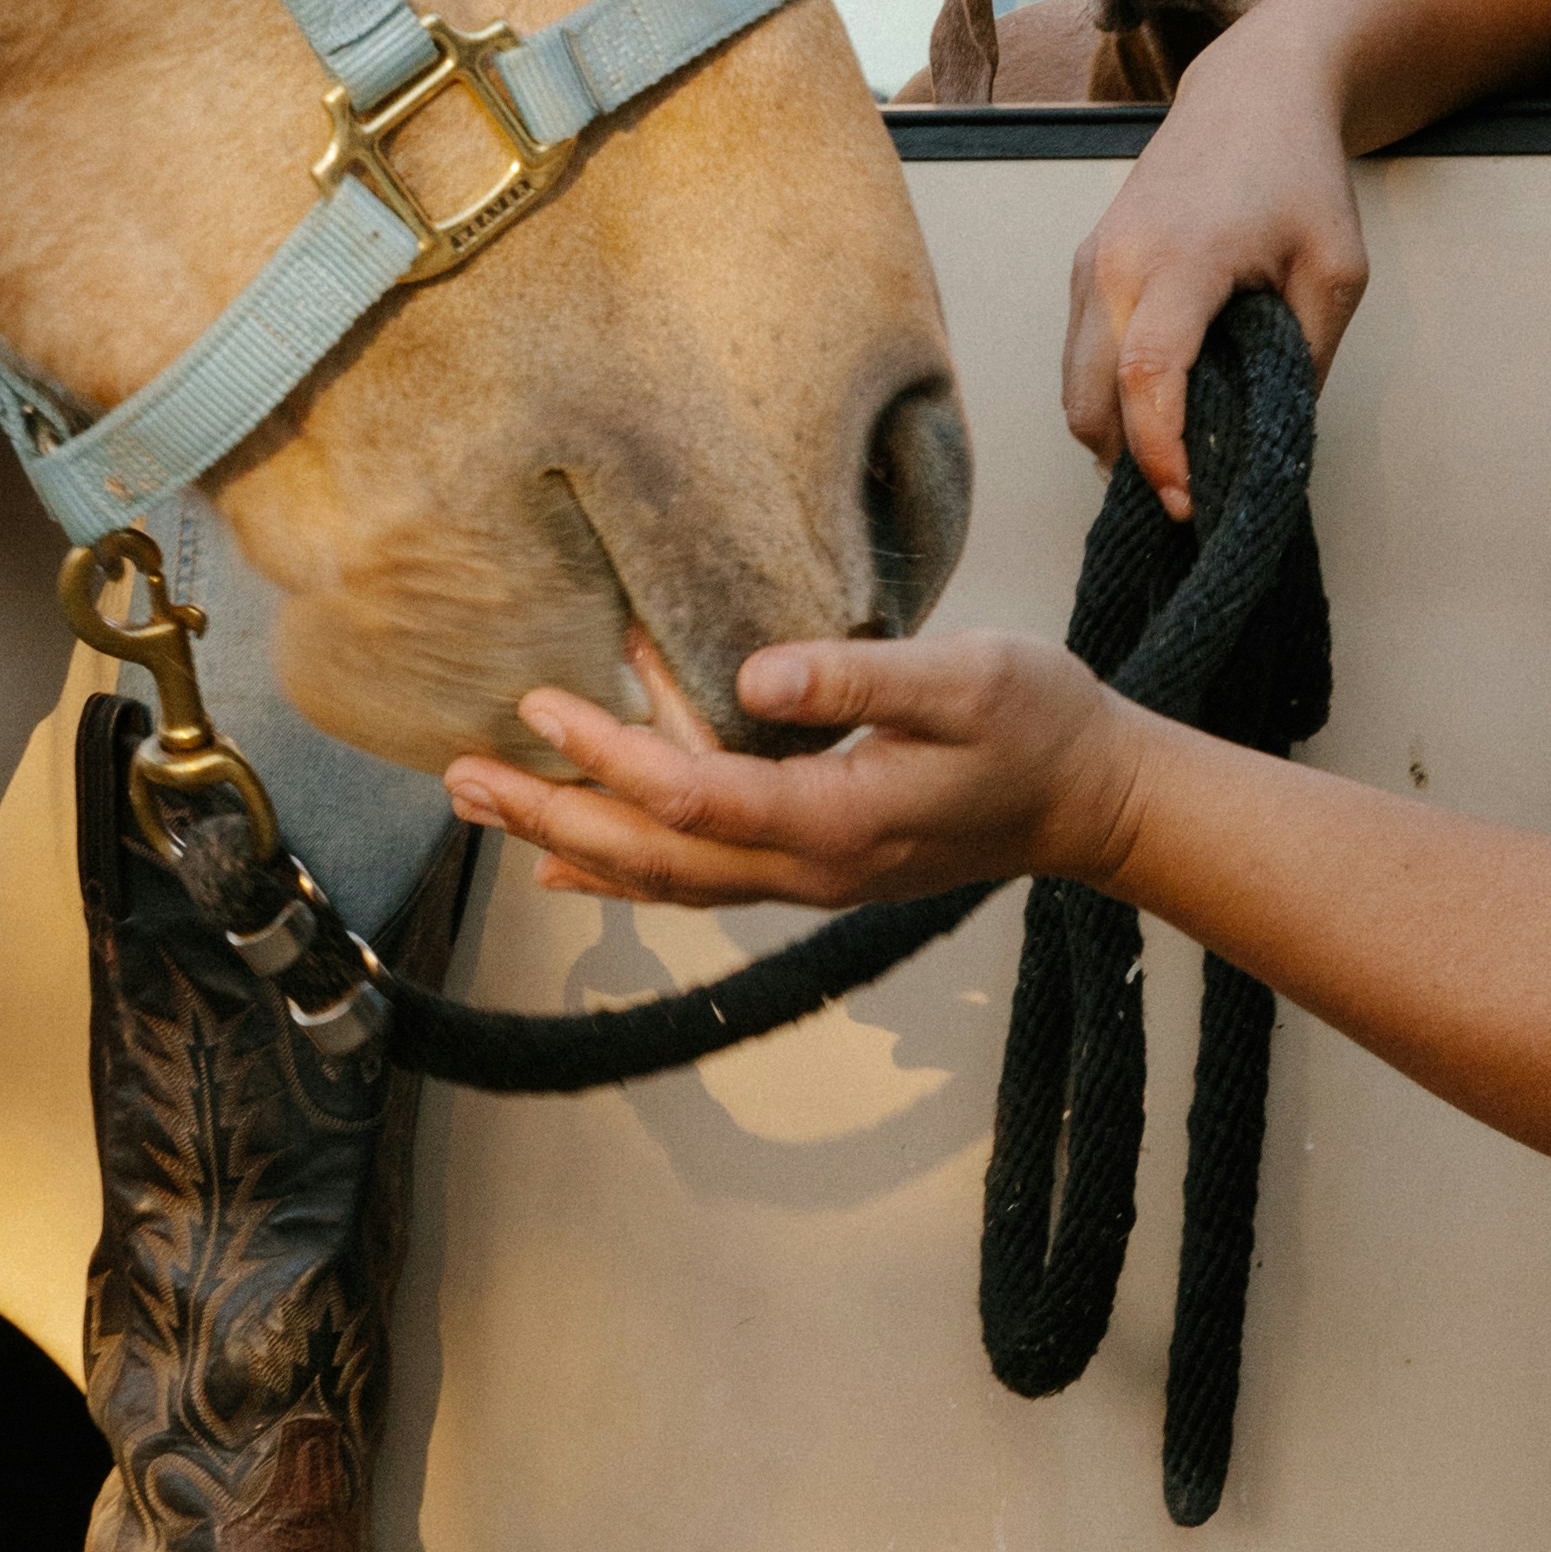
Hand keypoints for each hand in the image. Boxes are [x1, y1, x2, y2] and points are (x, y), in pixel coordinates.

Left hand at [446, 627, 1142, 912]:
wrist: (1094, 801)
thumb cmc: (1038, 723)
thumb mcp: (967, 678)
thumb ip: (861, 676)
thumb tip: (755, 673)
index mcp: (836, 821)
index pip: (691, 796)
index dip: (609, 753)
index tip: (538, 704)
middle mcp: (806, 867)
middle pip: (652, 854)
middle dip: (551, 812)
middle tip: (456, 777)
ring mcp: (807, 876)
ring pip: (664, 874)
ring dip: (571, 836)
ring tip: (486, 803)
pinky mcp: (813, 863)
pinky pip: (697, 877)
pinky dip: (625, 864)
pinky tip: (572, 854)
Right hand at [1065, 13, 1370, 513]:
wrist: (1253, 92)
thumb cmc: (1299, 174)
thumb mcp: (1335, 271)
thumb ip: (1306, 359)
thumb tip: (1268, 439)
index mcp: (1181, 260)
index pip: (1148, 377)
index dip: (1162, 454)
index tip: (1189, 502)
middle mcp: (1116, 262)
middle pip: (1087, 397)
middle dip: (1129, 462)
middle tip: (1188, 493)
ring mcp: (1092, 261)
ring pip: (1073, 383)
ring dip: (1113, 432)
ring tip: (1178, 456)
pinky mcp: (1086, 261)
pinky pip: (1078, 352)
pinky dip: (1105, 394)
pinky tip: (1160, 406)